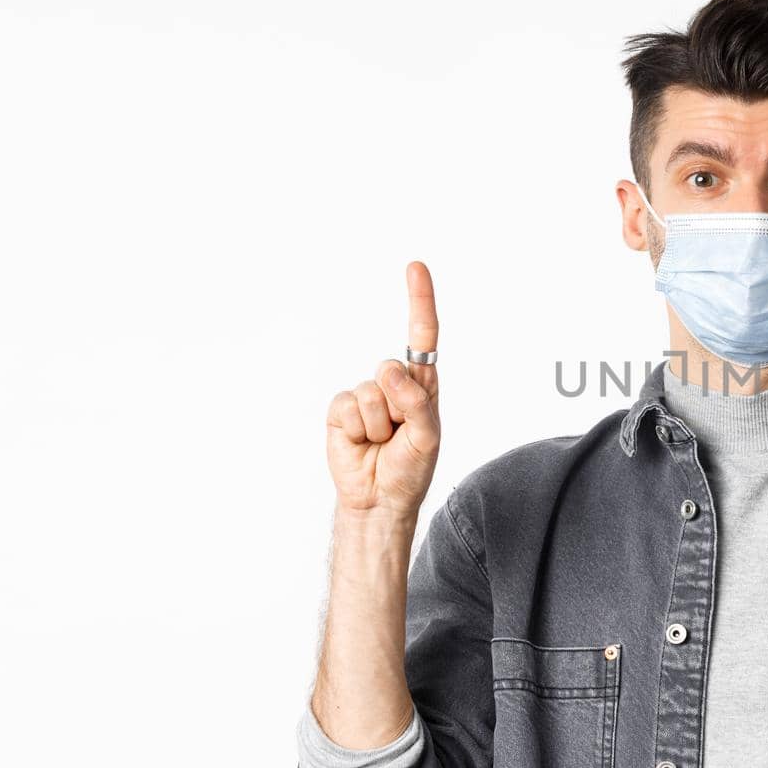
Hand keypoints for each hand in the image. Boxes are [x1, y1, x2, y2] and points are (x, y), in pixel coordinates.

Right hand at [325, 260, 441, 516]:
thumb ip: (416, 402)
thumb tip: (390, 368)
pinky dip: (357, 430)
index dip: (419, 300)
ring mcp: (365, 395)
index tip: (415, 267)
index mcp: (422, 385)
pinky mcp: (340, 410)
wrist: (378, 499)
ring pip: (370, 393)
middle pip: (392, 369)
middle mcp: (393, 384)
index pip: (422, 336)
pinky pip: (347, 407)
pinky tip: (361, 444)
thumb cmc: (409, 468)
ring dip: (378, 425)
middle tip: (399, 435)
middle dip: (399, 406)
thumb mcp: (427, 437)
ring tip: (381, 443)